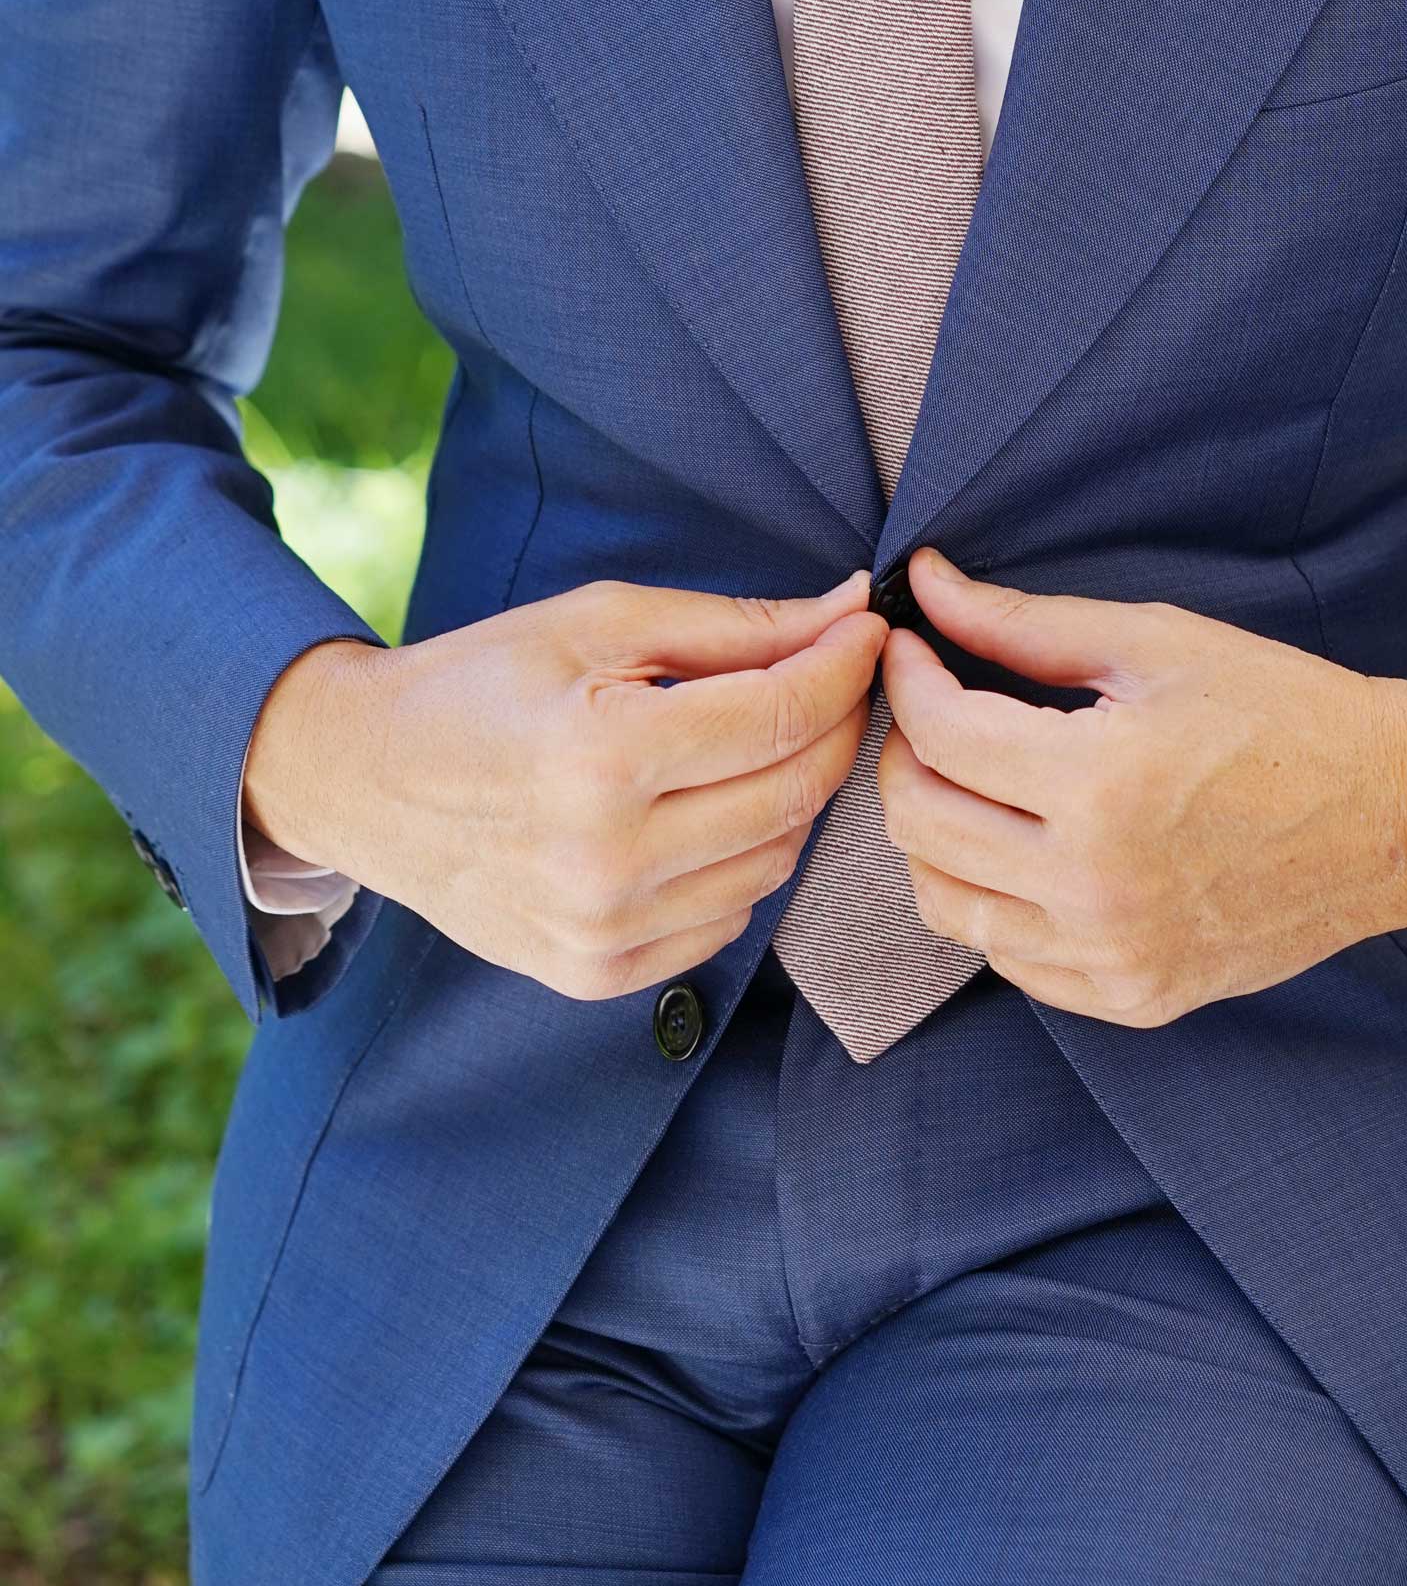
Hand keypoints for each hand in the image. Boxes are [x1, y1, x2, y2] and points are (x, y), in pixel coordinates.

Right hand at [242, 572, 885, 998]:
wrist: (362, 781)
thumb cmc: (479, 684)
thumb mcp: (596, 623)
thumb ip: (732, 626)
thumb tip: (844, 611)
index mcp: (604, 756)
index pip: (783, 716)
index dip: (844, 666)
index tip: (865, 630)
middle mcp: (608, 858)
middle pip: (794, 793)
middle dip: (834, 725)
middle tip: (834, 678)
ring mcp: (602, 929)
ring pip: (774, 863)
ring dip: (792, 796)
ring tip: (762, 742)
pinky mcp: (597, 973)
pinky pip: (727, 921)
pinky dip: (741, 862)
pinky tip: (707, 813)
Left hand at [875, 551, 1406, 1026]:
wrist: (1394, 814)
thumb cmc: (1283, 712)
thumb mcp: (1157, 644)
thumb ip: (1025, 623)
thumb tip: (927, 584)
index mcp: (1102, 783)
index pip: (940, 736)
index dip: (908, 679)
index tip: (912, 649)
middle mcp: (1095, 884)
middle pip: (921, 824)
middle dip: (904, 753)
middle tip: (933, 713)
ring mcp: (1112, 954)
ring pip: (944, 903)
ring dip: (934, 834)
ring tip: (968, 783)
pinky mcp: (1132, 997)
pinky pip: (1006, 958)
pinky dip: (989, 901)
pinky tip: (1021, 851)